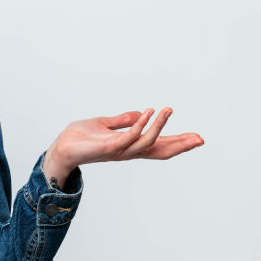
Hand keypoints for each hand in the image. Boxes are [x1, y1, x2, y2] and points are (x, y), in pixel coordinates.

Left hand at [48, 108, 203, 173]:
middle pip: (159, 151)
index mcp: (129, 146)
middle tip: (200, 139)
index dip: (177, 142)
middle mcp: (127, 151)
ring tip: (168, 109)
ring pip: (146, 142)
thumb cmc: (80, 139)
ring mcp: (119, 151)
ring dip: (160, 126)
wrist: (61, 148)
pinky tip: (148, 112)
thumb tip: (140, 114)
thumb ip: (122, 121)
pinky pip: (128, 136)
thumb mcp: (104, 125)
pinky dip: (139, 125)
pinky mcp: (108, 148)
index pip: (158, 145)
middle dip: (180, 145)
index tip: (196, 138)